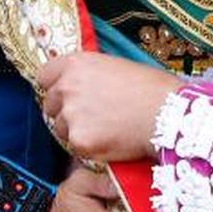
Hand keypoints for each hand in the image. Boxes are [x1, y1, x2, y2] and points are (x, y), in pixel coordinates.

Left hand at [40, 51, 181, 164]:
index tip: (65, 94)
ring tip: (106, 129)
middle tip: (90, 116)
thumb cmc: (152, 88)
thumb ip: (92, 74)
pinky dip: (89, 147)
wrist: (167, 114)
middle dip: (65, 111)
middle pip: (50, 104)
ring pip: (61, 129)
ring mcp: (71, 115)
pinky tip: (111, 140)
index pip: (45, 75)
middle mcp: (67, 87)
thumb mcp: (117, 67)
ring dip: (77, 131)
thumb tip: (83, 85)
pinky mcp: (79, 140)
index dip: (56, 86)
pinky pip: (75, 147)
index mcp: (76, 64)